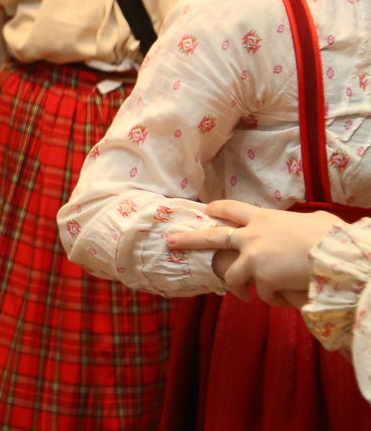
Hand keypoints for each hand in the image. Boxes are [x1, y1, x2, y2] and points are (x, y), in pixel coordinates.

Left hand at [167, 200, 346, 306]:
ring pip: (232, 276)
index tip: (206, 210)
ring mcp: (252, 257)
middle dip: (188, 239)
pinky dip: (272, 298)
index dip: (217, 209)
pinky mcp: (260, 278)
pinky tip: (285, 297)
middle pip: (211, 237)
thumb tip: (311, 225)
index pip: (231, 208)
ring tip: (245, 296)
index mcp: (263, 217)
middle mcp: (251, 235)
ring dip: (239, 287)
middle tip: (170, 243)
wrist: (336, 256)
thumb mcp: (314, 222)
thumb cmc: (332, 238)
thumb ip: (300, 224)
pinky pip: (260, 294)